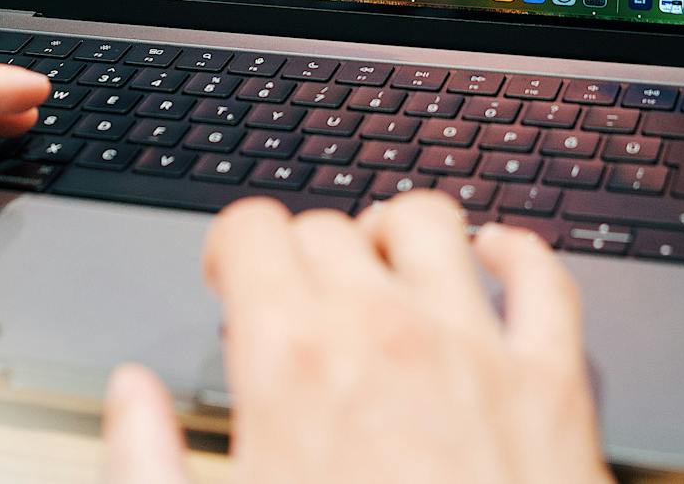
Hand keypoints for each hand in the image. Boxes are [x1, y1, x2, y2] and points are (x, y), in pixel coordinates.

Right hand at [102, 194, 609, 483]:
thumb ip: (146, 462)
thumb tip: (131, 398)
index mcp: (292, 364)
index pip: (253, 230)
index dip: (232, 248)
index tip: (232, 278)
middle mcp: (384, 334)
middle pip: (331, 227)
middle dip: (304, 254)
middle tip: (298, 304)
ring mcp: (477, 352)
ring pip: (432, 223)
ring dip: (397, 234)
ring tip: (383, 269)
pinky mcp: (552, 388)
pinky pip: (544, 278)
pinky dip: (516, 252)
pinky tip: (494, 261)